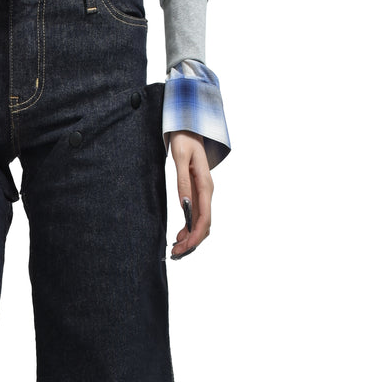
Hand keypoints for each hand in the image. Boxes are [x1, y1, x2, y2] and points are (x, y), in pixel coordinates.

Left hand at [166, 130, 213, 260]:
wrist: (189, 128)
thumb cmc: (184, 140)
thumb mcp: (180, 158)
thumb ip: (182, 181)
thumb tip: (184, 204)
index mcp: (205, 186)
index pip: (205, 218)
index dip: (196, 235)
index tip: (184, 247)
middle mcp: (207, 192)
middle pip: (204, 225)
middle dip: (192, 242)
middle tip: (175, 253)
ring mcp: (203, 194)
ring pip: (201, 223)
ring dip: (191, 238)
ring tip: (175, 249)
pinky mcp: (197, 194)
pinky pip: (196, 216)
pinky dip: (189, 229)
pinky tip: (179, 236)